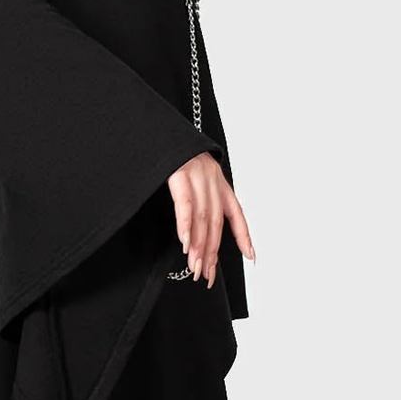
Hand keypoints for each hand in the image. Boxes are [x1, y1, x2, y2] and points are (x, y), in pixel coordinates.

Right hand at [167, 152, 255, 286]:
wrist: (150, 124)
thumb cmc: (163, 150)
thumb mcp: (185, 173)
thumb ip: (193, 196)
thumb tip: (191, 227)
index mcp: (216, 178)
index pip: (235, 212)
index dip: (244, 235)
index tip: (251, 257)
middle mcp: (211, 176)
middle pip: (215, 221)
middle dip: (211, 251)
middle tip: (205, 275)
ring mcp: (196, 172)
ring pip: (202, 216)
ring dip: (198, 245)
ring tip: (194, 267)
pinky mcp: (177, 170)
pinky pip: (185, 203)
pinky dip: (185, 225)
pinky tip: (185, 243)